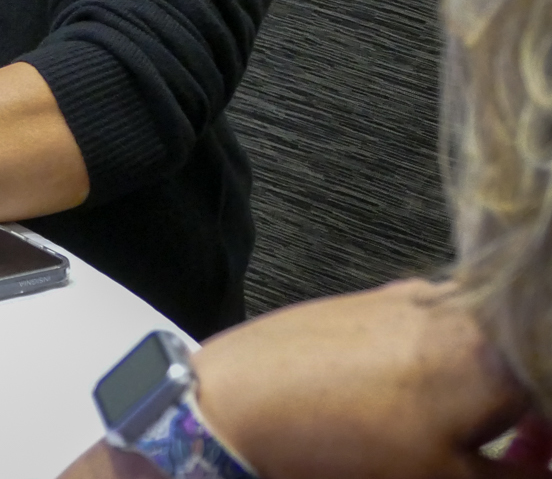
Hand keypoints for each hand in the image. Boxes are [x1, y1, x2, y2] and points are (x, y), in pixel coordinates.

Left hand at [192, 280, 536, 478]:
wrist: (237, 403)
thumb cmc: (340, 444)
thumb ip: (518, 476)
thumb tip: (541, 467)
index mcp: (492, 353)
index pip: (550, 381)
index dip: (549, 429)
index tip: (539, 452)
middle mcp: (458, 308)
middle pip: (526, 352)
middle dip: (529, 406)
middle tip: (517, 449)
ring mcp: (412, 296)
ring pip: (486, 336)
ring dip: (493, 381)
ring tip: (466, 429)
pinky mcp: (374, 298)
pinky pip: (440, 325)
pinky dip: (451, 361)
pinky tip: (421, 399)